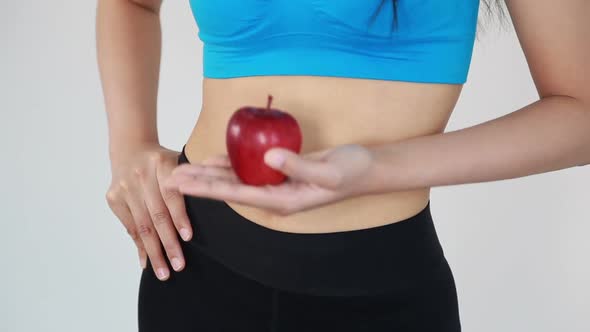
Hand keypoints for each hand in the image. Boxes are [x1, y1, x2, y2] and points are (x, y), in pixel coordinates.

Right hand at [105, 142, 192, 280]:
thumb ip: (194, 180)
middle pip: (156, 214)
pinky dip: (139, 246)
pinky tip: (146, 261)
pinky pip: (129, 227)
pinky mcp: (113, 197)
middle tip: (179, 265)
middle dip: (168, 243)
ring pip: (142, 225)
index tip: (187, 237)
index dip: (179, 217)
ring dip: (153, 252)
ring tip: (164, 272)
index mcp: (162, 163)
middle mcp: (141, 175)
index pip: (172, 194)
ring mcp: (125, 187)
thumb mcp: (181, 162)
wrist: (132, 148)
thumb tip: (214, 207)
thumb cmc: (164, 161)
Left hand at [163, 143, 376, 215]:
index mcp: (282, 201)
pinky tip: (216, 159)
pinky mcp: (282, 172)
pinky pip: (250, 169)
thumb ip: (298, 166)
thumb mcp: (328, 171)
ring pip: (237, 179)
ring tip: (185, 170)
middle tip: (170, 178)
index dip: (206, 188)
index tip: (182, 184)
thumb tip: (268, 157)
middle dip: (200, 184)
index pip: (236, 194)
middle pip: (229, 189)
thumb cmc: (352, 171)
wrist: (368, 168)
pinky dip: (231, 163)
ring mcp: (278, 185)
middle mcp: (275, 196)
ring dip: (210, 174)